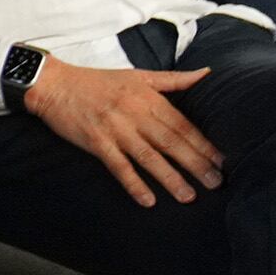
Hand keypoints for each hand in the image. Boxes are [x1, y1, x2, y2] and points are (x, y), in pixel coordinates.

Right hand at [22, 56, 224, 208]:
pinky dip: (134, 184)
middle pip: (171, 142)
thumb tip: (207, 73)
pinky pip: (119, 167)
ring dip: (170, 178)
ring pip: (149, 157)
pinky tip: (148, 200)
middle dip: (195, 164)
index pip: (182, 124)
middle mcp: (134, 113)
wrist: (53, 83)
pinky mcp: (96, 142)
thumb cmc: (96, 81)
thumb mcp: (138, 75)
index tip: (222, 161)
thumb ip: (173, 79)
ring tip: (189, 196)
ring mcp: (115, 129)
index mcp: (147, 98)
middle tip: (216, 183)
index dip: (203, 144)